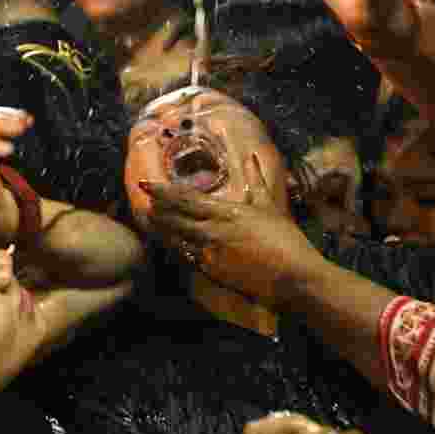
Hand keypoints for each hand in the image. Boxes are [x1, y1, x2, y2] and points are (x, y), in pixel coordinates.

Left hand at [140, 154, 327, 305]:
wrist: (291, 275)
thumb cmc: (284, 238)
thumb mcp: (270, 205)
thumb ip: (256, 180)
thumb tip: (252, 157)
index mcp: (224, 212)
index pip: (185, 199)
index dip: (163, 192)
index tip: (146, 185)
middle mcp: (211, 231)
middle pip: (174, 219)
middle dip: (157, 210)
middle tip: (142, 203)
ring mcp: (209, 254)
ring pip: (177, 239)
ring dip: (162, 230)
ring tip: (150, 222)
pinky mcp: (212, 272)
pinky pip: (188, 257)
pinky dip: (178, 249)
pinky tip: (171, 245)